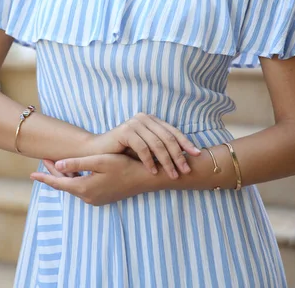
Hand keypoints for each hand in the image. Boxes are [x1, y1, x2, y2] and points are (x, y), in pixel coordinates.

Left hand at [31, 155, 149, 205]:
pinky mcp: (102, 197)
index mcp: (84, 188)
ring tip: (55, 162)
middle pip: (65, 184)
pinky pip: (82, 188)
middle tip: (44, 159)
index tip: (31, 175)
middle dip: (53, 172)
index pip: (58, 183)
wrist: (145, 179)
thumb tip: (57, 165)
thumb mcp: (100, 161)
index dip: (44, 177)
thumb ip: (78, 163)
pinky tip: (73, 170)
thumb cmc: (124, 166)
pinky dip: (75, 178)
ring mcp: (95, 199)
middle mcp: (88, 197)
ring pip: (73, 186)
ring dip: (65, 175)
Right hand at [83, 112, 200, 178]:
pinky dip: (149, 161)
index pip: (173, 132)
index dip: (186, 144)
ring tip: (172, 174)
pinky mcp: (125, 131)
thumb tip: (186, 157)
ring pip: (157, 144)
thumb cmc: (123, 152)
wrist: (97, 152)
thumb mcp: (146, 149)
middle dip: (178, 156)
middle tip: (185, 170)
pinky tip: (153, 171)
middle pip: (167, 138)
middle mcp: (144, 118)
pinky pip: (142, 147)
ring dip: (166, 161)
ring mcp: (134, 123)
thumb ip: (161, 148)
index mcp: (151, 120)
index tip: (197, 156)